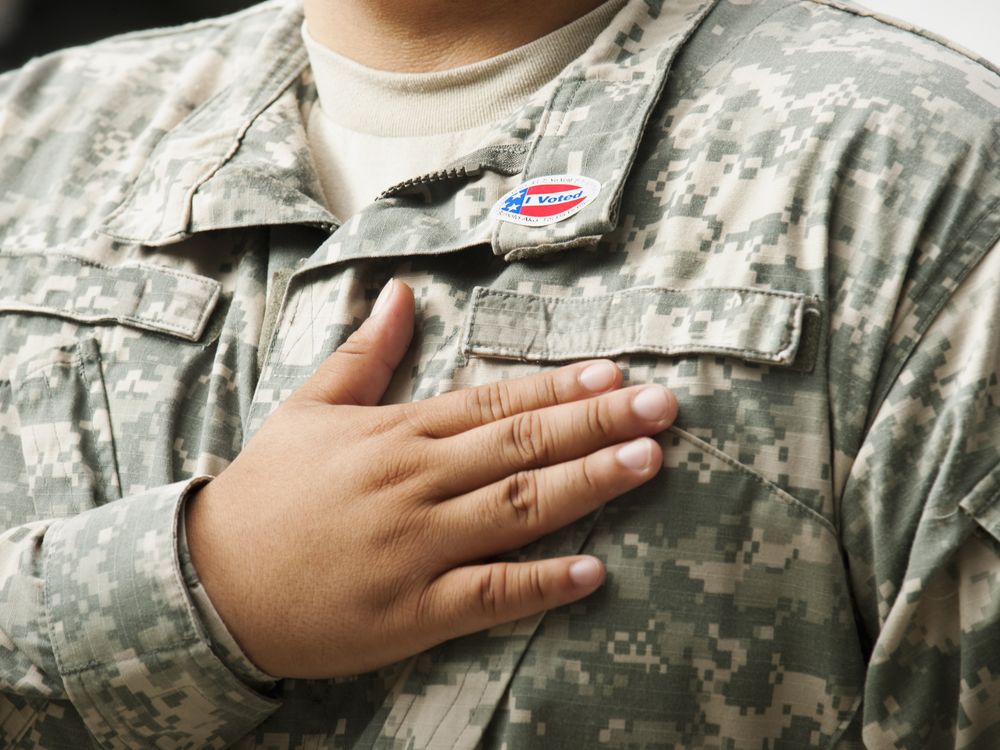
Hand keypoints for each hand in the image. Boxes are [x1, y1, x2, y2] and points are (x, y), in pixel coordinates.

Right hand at [185, 279, 676, 678]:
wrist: (212, 581)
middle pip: (521, 445)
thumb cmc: (267, 491)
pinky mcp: (410, 610)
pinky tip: (591, 572)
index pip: (494, 402)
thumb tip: (397, 292)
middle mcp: (414, 482)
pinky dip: (539, 584)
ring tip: (647, 463)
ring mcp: (415, 547)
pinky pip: (486, 595)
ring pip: (516, 509)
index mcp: (397, 434)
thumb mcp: (308, 408)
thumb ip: (363, 353)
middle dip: (597, 424)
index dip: (560, 388)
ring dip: (587, 485)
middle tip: (663, 407)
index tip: (615, 374)